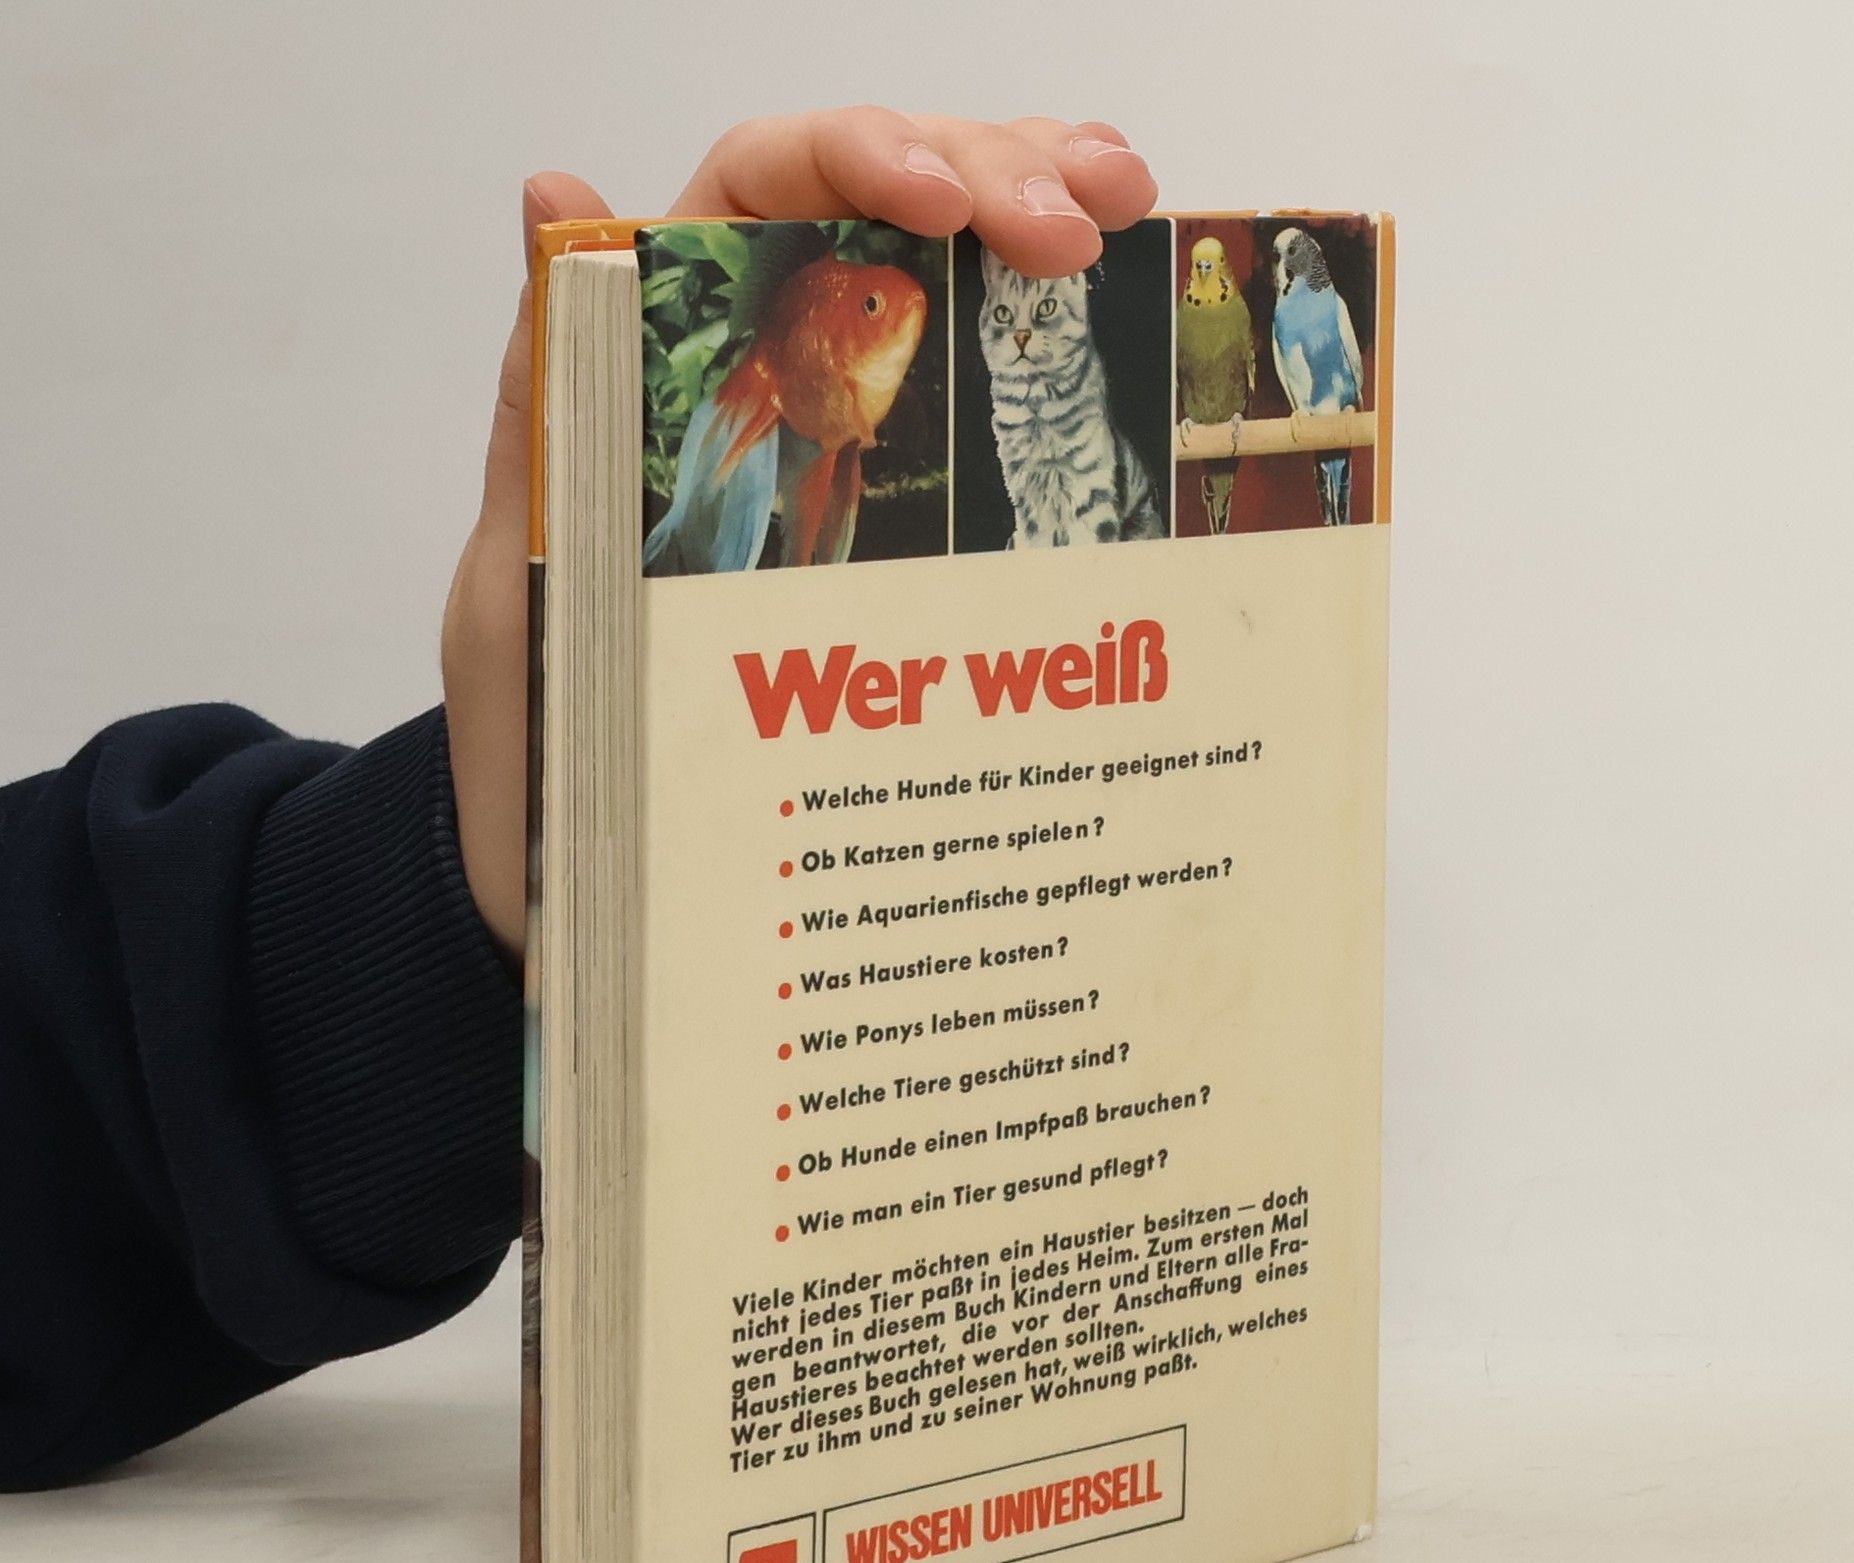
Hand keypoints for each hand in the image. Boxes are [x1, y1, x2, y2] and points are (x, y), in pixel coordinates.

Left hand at [441, 112, 1156, 956]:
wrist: (589, 902)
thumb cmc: (543, 754)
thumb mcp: (519, 582)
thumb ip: (551, 409)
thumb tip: (556, 197)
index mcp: (657, 372)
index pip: (755, 192)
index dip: (856, 158)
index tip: (943, 207)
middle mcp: (759, 388)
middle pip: (880, 209)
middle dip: (990, 176)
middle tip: (1083, 223)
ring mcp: (846, 454)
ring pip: (949, 282)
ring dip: (1040, 213)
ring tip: (1122, 207)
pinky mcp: (903, 535)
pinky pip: (986, 416)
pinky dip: (1057, 345)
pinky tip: (1112, 302)